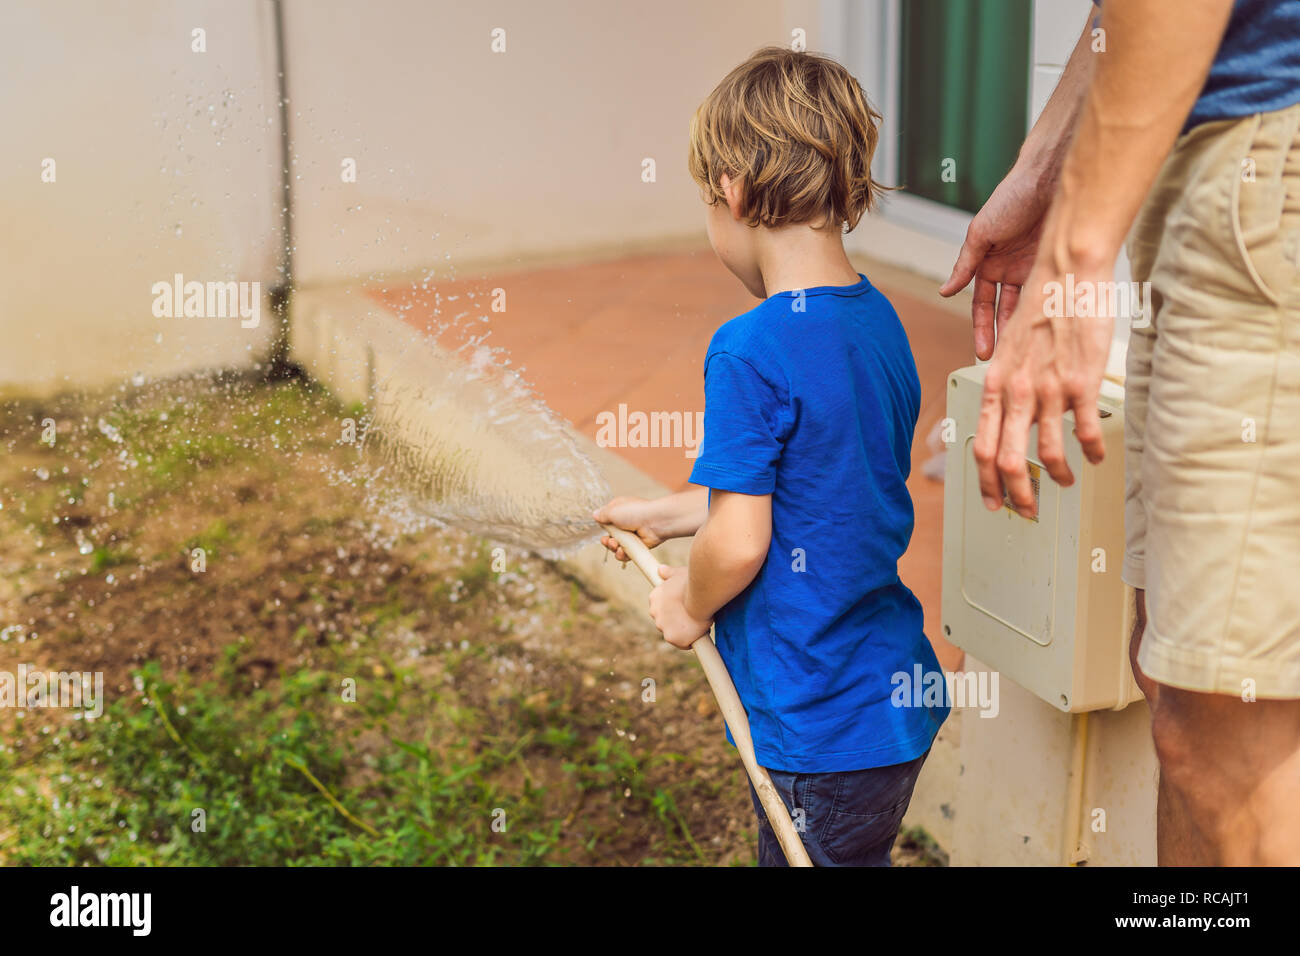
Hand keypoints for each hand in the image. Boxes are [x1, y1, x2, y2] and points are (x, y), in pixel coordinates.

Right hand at [593, 496, 662, 561]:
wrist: (656, 521)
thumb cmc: (635, 512)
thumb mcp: (613, 510)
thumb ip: (602, 514)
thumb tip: (595, 515)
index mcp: (619, 512)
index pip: (606, 521)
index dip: (603, 527)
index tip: (603, 529)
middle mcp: (625, 523)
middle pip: (610, 537)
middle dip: (607, 541)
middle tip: (610, 541)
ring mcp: (632, 536)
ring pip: (617, 547)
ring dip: (614, 549)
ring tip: (617, 546)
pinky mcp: (638, 546)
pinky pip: (627, 554)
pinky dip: (622, 555)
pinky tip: (622, 552)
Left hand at [647, 565, 711, 649]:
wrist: (701, 595)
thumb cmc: (693, 582)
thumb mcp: (679, 573)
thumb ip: (669, 573)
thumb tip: (660, 570)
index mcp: (655, 596)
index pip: (662, 607)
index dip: (674, 609)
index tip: (684, 608)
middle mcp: (654, 612)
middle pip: (666, 621)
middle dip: (678, 621)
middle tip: (693, 616)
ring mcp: (661, 626)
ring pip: (673, 633)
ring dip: (684, 631)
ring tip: (698, 624)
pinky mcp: (672, 638)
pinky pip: (682, 643)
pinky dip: (690, 641)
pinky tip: (699, 634)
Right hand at [940, 165, 1052, 358]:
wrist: (1049, 178)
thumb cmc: (1011, 197)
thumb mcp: (980, 233)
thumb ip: (965, 264)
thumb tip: (945, 290)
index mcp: (987, 263)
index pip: (982, 304)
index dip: (981, 328)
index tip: (982, 350)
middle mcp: (1010, 269)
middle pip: (1004, 311)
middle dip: (1002, 336)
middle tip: (1004, 362)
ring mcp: (1034, 267)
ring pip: (1028, 306)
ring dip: (1024, 328)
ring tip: (1025, 350)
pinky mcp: (1056, 262)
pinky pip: (1050, 293)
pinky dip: (1047, 309)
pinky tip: (1047, 328)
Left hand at [976, 263, 1112, 514]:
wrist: (1065, 272)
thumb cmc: (1041, 307)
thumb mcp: (1010, 349)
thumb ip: (1008, 383)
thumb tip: (1010, 412)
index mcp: (995, 384)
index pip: (980, 447)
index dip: (984, 482)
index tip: (992, 500)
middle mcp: (1016, 391)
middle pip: (1006, 461)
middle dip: (1016, 496)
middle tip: (1027, 510)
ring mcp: (1048, 390)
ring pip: (1046, 455)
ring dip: (1057, 477)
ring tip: (1066, 482)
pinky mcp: (1081, 384)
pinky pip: (1085, 433)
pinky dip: (1091, 452)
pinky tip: (1095, 457)